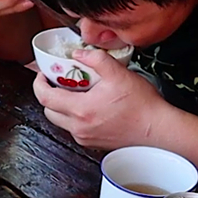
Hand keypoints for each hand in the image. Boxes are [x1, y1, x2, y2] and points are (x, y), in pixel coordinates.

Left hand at [33, 49, 169, 148]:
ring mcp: (86, 138)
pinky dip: (76, 116)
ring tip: (77, 91)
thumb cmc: (142, 106)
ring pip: (61, 122)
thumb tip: (79, 54)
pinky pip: (75, 129)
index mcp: (81, 110)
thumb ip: (96, 59)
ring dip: (63, 106)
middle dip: (49, 95)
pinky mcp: (94, 143)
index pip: (45, 98)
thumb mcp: (119, 73)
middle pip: (49, 111)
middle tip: (58, 81)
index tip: (43, 74)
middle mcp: (79, 128)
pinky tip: (90, 105)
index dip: (39, 84)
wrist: (158, 130)